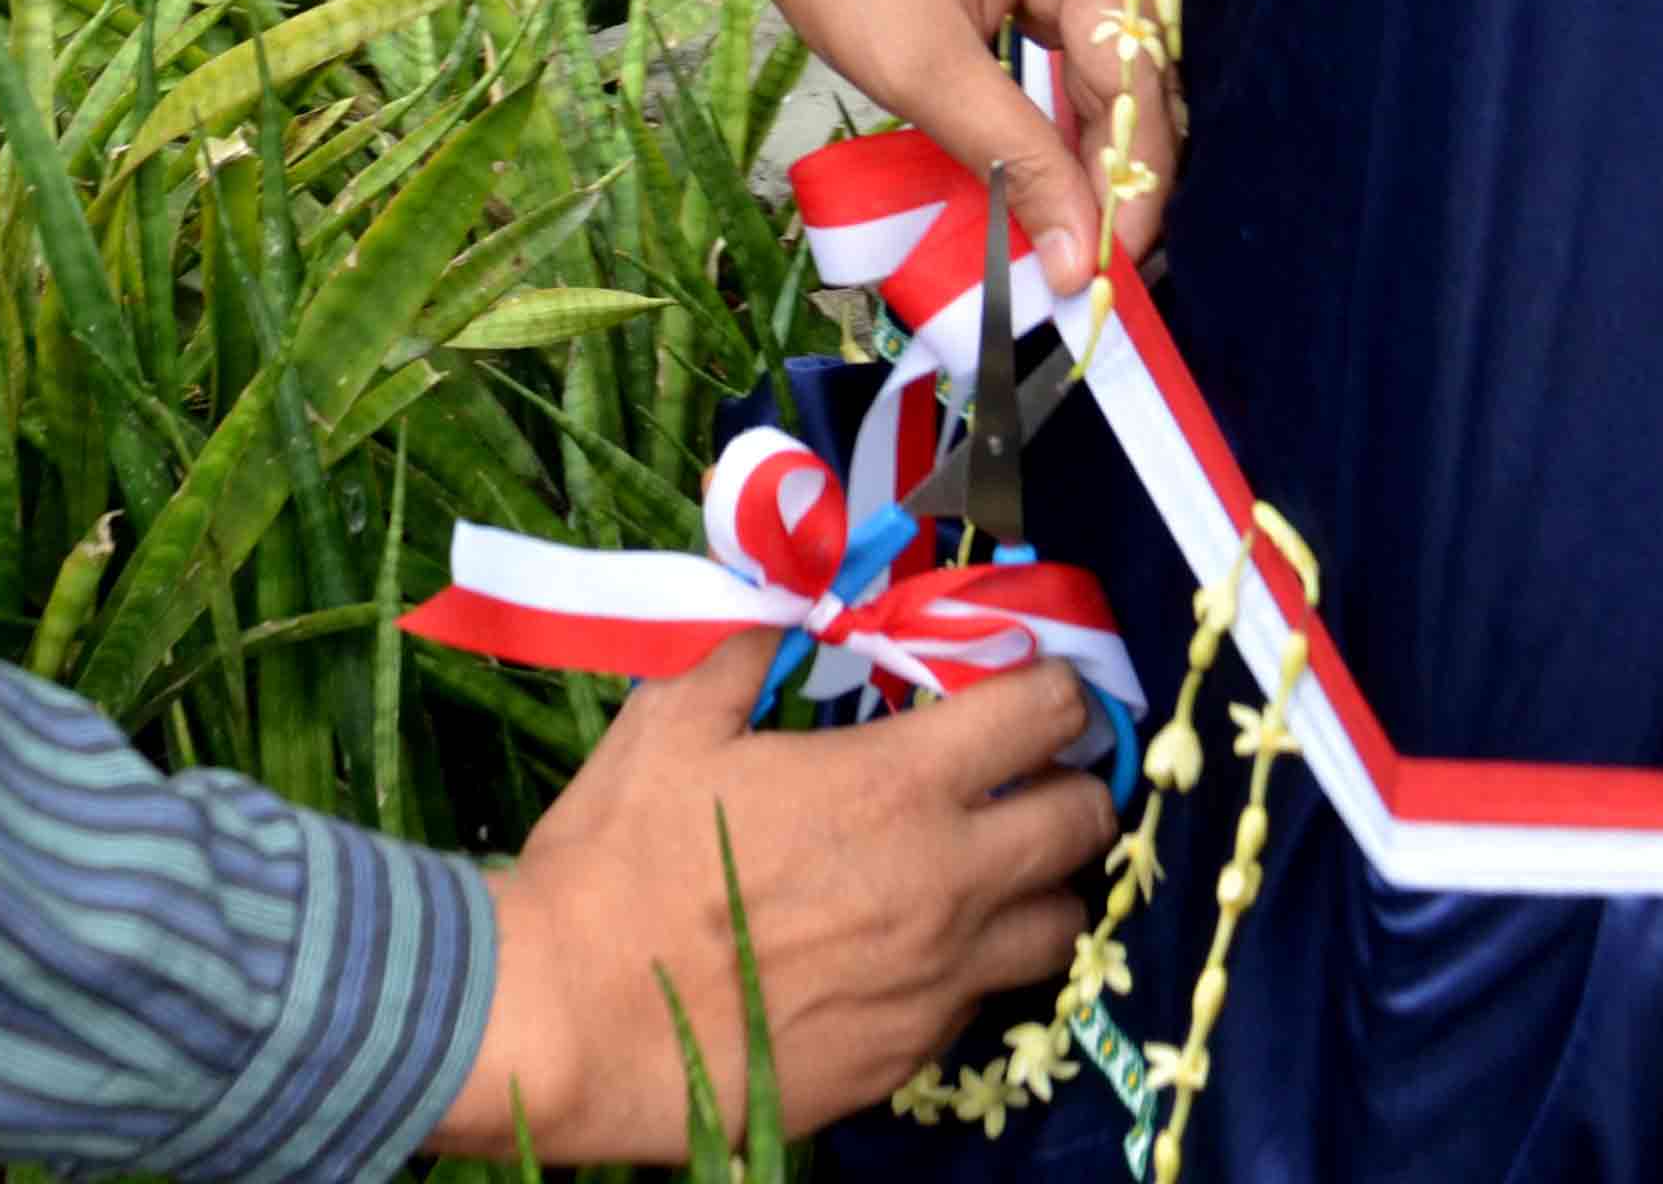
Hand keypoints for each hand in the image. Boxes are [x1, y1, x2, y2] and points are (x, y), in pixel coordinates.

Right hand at [426, 636, 1110, 1159]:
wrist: (579, 1022)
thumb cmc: (620, 861)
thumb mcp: (670, 722)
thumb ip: (747, 654)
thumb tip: (785, 609)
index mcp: (897, 785)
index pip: (1045, 717)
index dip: (1054, 690)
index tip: (1038, 688)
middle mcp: (947, 882)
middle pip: (1083, 824)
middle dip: (1071, 784)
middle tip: (1027, 776)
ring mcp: (939, 979)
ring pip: (1061, 926)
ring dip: (1041, 886)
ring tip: (992, 871)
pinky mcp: (913, 1053)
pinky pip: (986, 998)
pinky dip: (975, 963)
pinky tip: (916, 947)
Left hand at [632, 0, 1173, 295]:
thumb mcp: (920, 65)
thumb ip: (1010, 157)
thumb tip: (1077, 255)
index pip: (1136, 76)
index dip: (1130, 182)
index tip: (1109, 271)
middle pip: (1137, 65)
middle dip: (1117, 168)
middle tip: (1092, 263)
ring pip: (1117, 55)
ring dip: (1098, 141)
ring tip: (1080, 231)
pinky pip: (1089, 31)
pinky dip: (1074, 99)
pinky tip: (1062, 166)